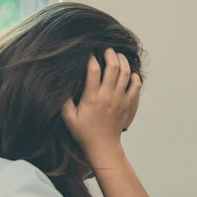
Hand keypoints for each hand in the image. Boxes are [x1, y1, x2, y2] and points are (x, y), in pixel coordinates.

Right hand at [62, 48, 140, 166]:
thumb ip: (64, 100)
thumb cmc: (84, 132)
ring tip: (118, 56)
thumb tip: (60, 84)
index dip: (91, 58)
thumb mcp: (68, 117)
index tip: (88, 53)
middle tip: (106, 49)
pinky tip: (130, 73)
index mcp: (92, 97)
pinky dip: (135, 77)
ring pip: (126, 73)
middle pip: (113, 67)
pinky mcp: (128, 104)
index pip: (93, 70)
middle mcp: (108, 95)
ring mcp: (120, 99)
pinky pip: (136, 86)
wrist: (103, 146)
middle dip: (110, 54)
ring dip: (123, 61)